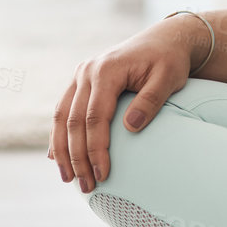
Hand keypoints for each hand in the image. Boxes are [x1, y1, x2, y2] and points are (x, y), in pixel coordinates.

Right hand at [48, 19, 201, 191]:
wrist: (164, 39)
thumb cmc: (169, 61)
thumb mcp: (168, 78)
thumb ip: (150, 101)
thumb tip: (130, 127)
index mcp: (107, 69)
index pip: (95, 117)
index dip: (96, 148)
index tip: (103, 174)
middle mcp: (87, 71)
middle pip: (73, 121)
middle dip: (77, 157)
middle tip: (86, 186)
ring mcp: (81, 75)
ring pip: (61, 117)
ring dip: (62, 150)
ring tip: (68, 179)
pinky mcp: (80, 82)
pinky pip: (62, 111)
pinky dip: (58, 135)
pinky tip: (57, 157)